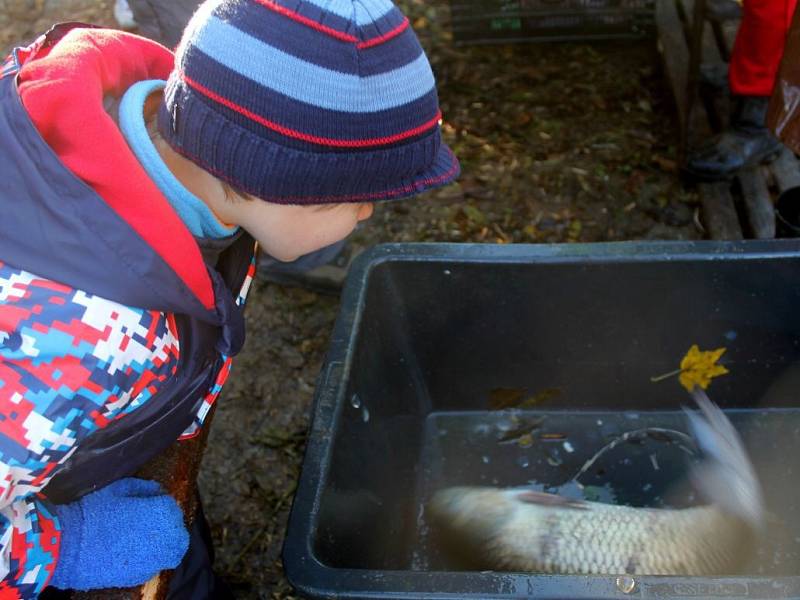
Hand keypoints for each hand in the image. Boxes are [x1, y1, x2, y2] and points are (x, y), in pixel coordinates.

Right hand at [50, 478, 188, 590]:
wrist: (68, 546)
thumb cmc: (93, 512)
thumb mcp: (119, 489)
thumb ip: (144, 487)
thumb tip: (157, 490)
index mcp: (162, 512)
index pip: (172, 507)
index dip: (161, 504)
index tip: (150, 504)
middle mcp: (165, 537)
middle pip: (179, 533)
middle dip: (170, 527)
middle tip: (152, 524)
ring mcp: (155, 559)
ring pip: (173, 552)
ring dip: (167, 545)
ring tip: (149, 540)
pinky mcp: (141, 576)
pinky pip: (156, 566)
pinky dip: (152, 559)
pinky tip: (136, 553)